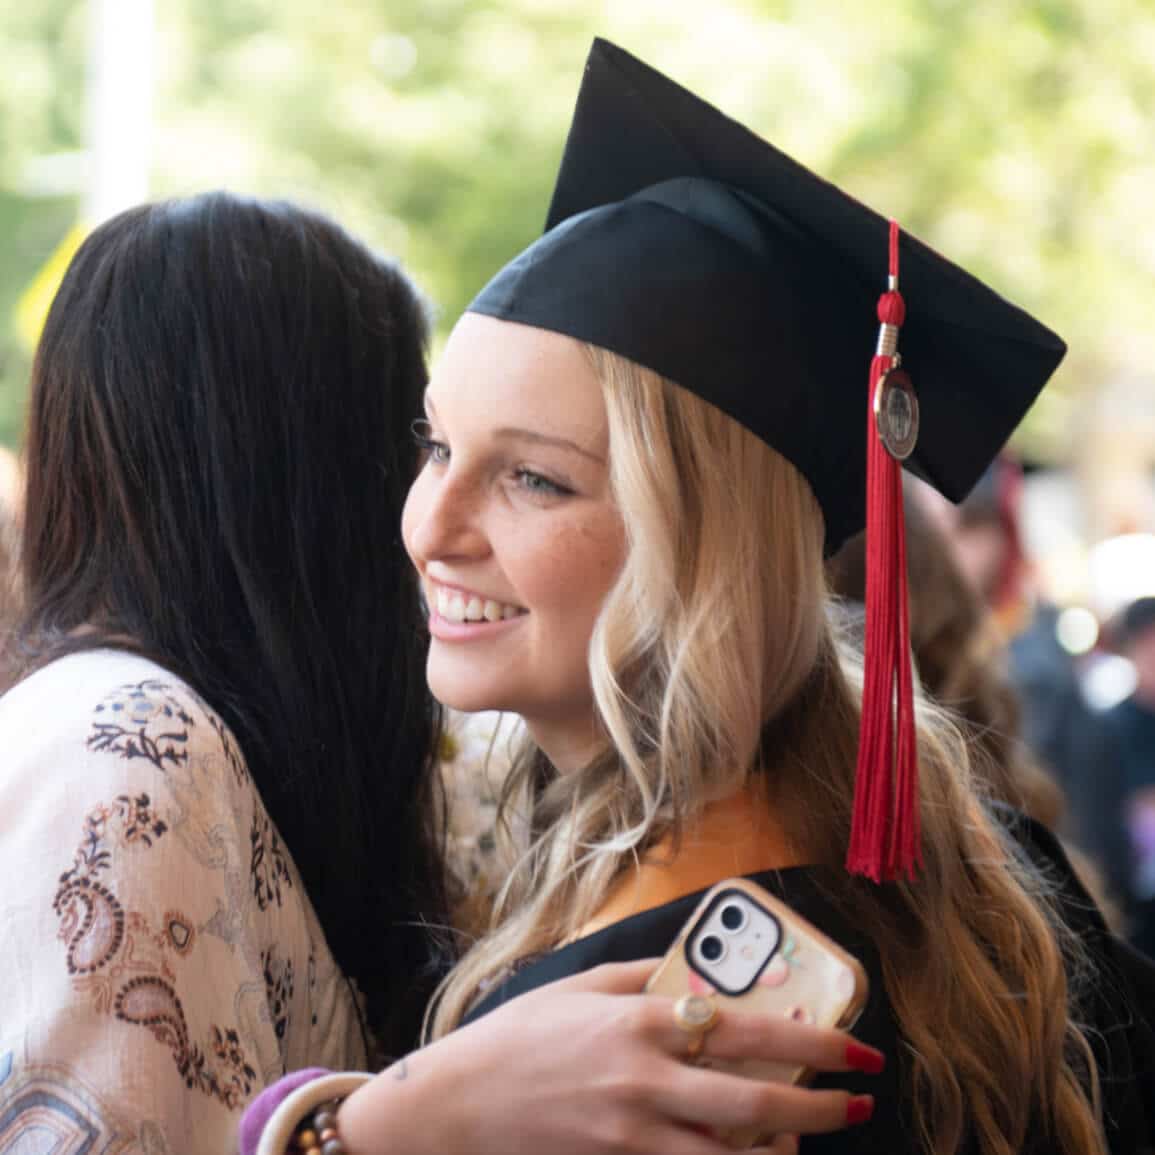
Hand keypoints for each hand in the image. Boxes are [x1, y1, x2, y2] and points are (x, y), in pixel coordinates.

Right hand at [338, 959, 880, 1154]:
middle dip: (821, 1106)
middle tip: (861, 1104)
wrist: (459, 1102)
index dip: (812, 1041)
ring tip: (809, 1138)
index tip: (856, 1049)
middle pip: (754, 1099)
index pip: (747, 1029)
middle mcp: (645, 1079)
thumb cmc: (521, 1036)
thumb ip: (646, 976)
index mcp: (641, 1020)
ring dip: (783, 1149)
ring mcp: (633, 1134)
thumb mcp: (582, 984)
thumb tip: (700, 974)